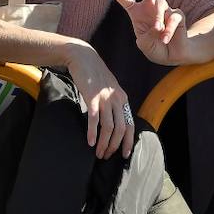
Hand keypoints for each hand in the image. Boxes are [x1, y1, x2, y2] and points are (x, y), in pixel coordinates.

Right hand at [62, 42, 134, 159]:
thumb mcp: (110, 88)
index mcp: (122, 98)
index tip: (124, 154)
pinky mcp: (92, 97)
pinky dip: (93, 133)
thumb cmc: (95, 74)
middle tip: (106, 156)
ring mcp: (105, 98)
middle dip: (114, 146)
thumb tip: (113, 121)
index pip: (130, 124)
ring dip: (104, 143)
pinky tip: (90, 142)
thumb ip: (113, 102)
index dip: (128, 141)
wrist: (83, 57)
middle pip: (121, 129)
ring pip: (109, 127)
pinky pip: (95, 119)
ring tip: (98, 153)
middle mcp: (116, 99)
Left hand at [98, 0, 187, 65]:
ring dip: (158, 19)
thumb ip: (146, 36)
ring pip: (160, 4)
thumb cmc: (156, 49)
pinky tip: (166, 37)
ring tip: (158, 32)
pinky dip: (169, 30)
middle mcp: (150, 6)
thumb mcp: (144, 45)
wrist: (173, 55)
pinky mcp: (177, 14)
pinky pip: (172, 18)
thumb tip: (158, 25)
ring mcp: (164, 9)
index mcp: (136, 12)